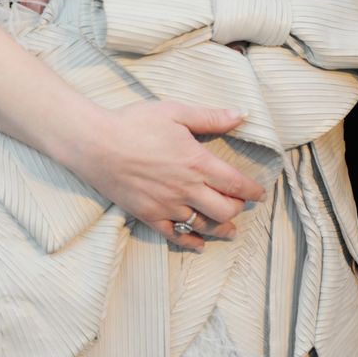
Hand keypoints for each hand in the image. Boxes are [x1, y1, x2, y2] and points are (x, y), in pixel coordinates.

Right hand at [69, 102, 264, 248]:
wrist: (97, 144)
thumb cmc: (136, 123)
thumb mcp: (176, 112)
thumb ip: (210, 117)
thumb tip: (242, 114)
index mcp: (197, 162)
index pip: (235, 183)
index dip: (251, 191)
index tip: (260, 194)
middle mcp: (186, 189)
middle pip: (224, 209)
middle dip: (238, 209)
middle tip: (243, 206)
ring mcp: (167, 205)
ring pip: (203, 225)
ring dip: (221, 229)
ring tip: (231, 231)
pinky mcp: (148, 215)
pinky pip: (175, 235)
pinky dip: (191, 241)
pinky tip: (199, 244)